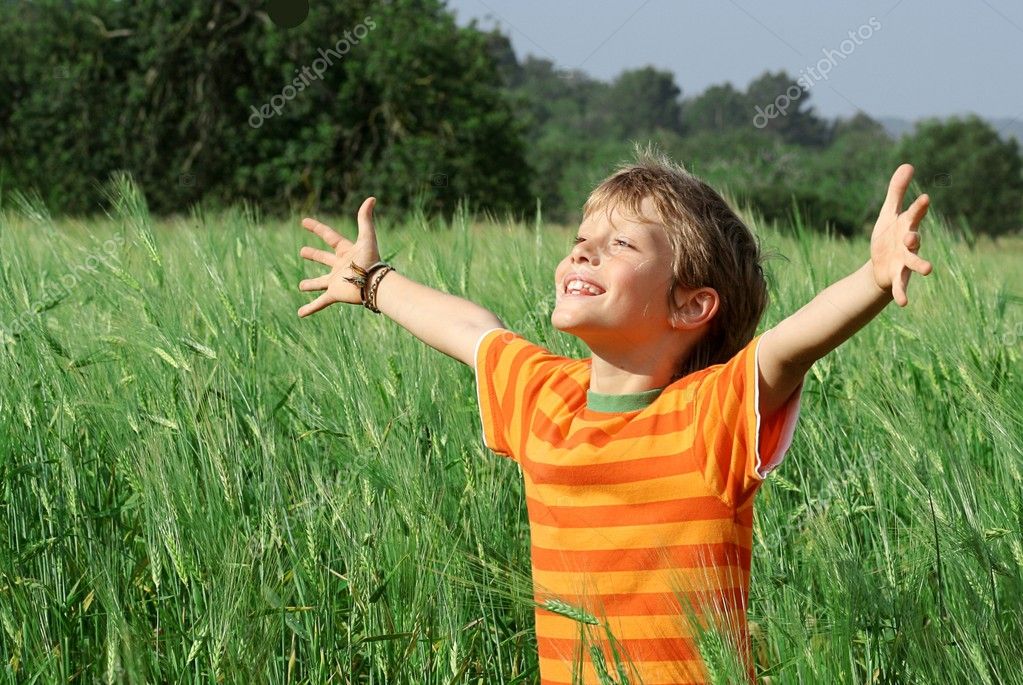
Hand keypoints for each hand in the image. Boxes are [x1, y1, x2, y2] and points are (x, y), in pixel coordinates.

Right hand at [297, 197, 381, 316]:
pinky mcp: (335, 294)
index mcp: (345, 251)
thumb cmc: (371, 261)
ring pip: (320, 282)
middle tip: (302, 252)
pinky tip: (300, 314)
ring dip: (311, 285)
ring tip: (301, 286)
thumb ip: (366, 218)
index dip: (317, 228)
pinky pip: (320, 303)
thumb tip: (371, 198)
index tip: (304, 221)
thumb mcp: (367, 237)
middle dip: (313, 255)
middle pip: (324, 258)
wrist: (374, 284)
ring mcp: (336, 281)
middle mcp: (340, 266)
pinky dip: (311, 308)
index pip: (329, 236)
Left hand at [870, 164, 933, 306]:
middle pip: (914, 239)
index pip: (913, 215)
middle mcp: (909, 244)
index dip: (918, 208)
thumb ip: (897, 191)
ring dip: (920, 265)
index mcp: (906, 226)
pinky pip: (902, 286)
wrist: (880, 265)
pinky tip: (904, 303)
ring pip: (914, 263)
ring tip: (929, 269)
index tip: (924, 198)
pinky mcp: (898, 276)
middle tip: (912, 236)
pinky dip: (902, 294)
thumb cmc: (888, 236)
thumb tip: (908, 164)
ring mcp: (905, 261)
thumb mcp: (888, 213)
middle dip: (914, 237)